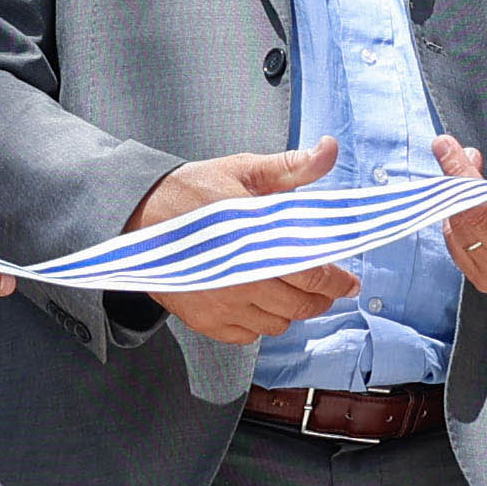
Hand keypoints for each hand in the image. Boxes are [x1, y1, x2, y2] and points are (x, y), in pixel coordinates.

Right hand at [134, 141, 359, 344]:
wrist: (137, 216)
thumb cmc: (192, 191)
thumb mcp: (244, 169)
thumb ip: (291, 167)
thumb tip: (329, 149)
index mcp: (256, 237)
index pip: (311, 271)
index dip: (337, 281)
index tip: (350, 282)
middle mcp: (241, 276)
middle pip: (300, 304)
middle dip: (322, 299)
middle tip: (330, 289)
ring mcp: (222, 302)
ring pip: (277, 324)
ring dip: (291, 311)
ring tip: (292, 292)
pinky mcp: (206, 319)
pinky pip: (248, 336)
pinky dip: (260, 324)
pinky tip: (259, 303)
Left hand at [430, 137, 486, 296]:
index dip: (467, 175)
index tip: (447, 147)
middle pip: (472, 219)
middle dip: (455, 181)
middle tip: (449, 150)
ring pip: (459, 231)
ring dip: (453, 197)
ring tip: (464, 171)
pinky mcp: (484, 279)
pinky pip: (455, 243)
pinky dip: (453, 216)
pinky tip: (465, 199)